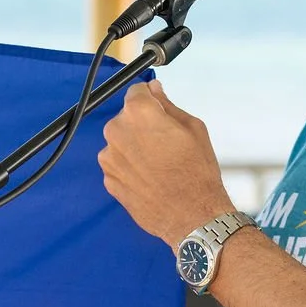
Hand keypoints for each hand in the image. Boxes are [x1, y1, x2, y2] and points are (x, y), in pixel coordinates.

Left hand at [98, 81, 234, 246]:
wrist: (192, 215)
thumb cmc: (197, 172)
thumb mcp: (193, 128)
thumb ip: (167, 105)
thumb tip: (154, 91)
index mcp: (138, 113)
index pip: (137, 92)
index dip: (150, 98)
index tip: (158, 107)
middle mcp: (117, 131)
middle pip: (127, 117)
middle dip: (143, 124)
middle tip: (166, 143)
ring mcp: (109, 157)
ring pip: (121, 141)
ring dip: (135, 146)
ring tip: (159, 164)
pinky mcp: (108, 179)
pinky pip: (118, 163)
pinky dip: (130, 166)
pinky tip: (151, 178)